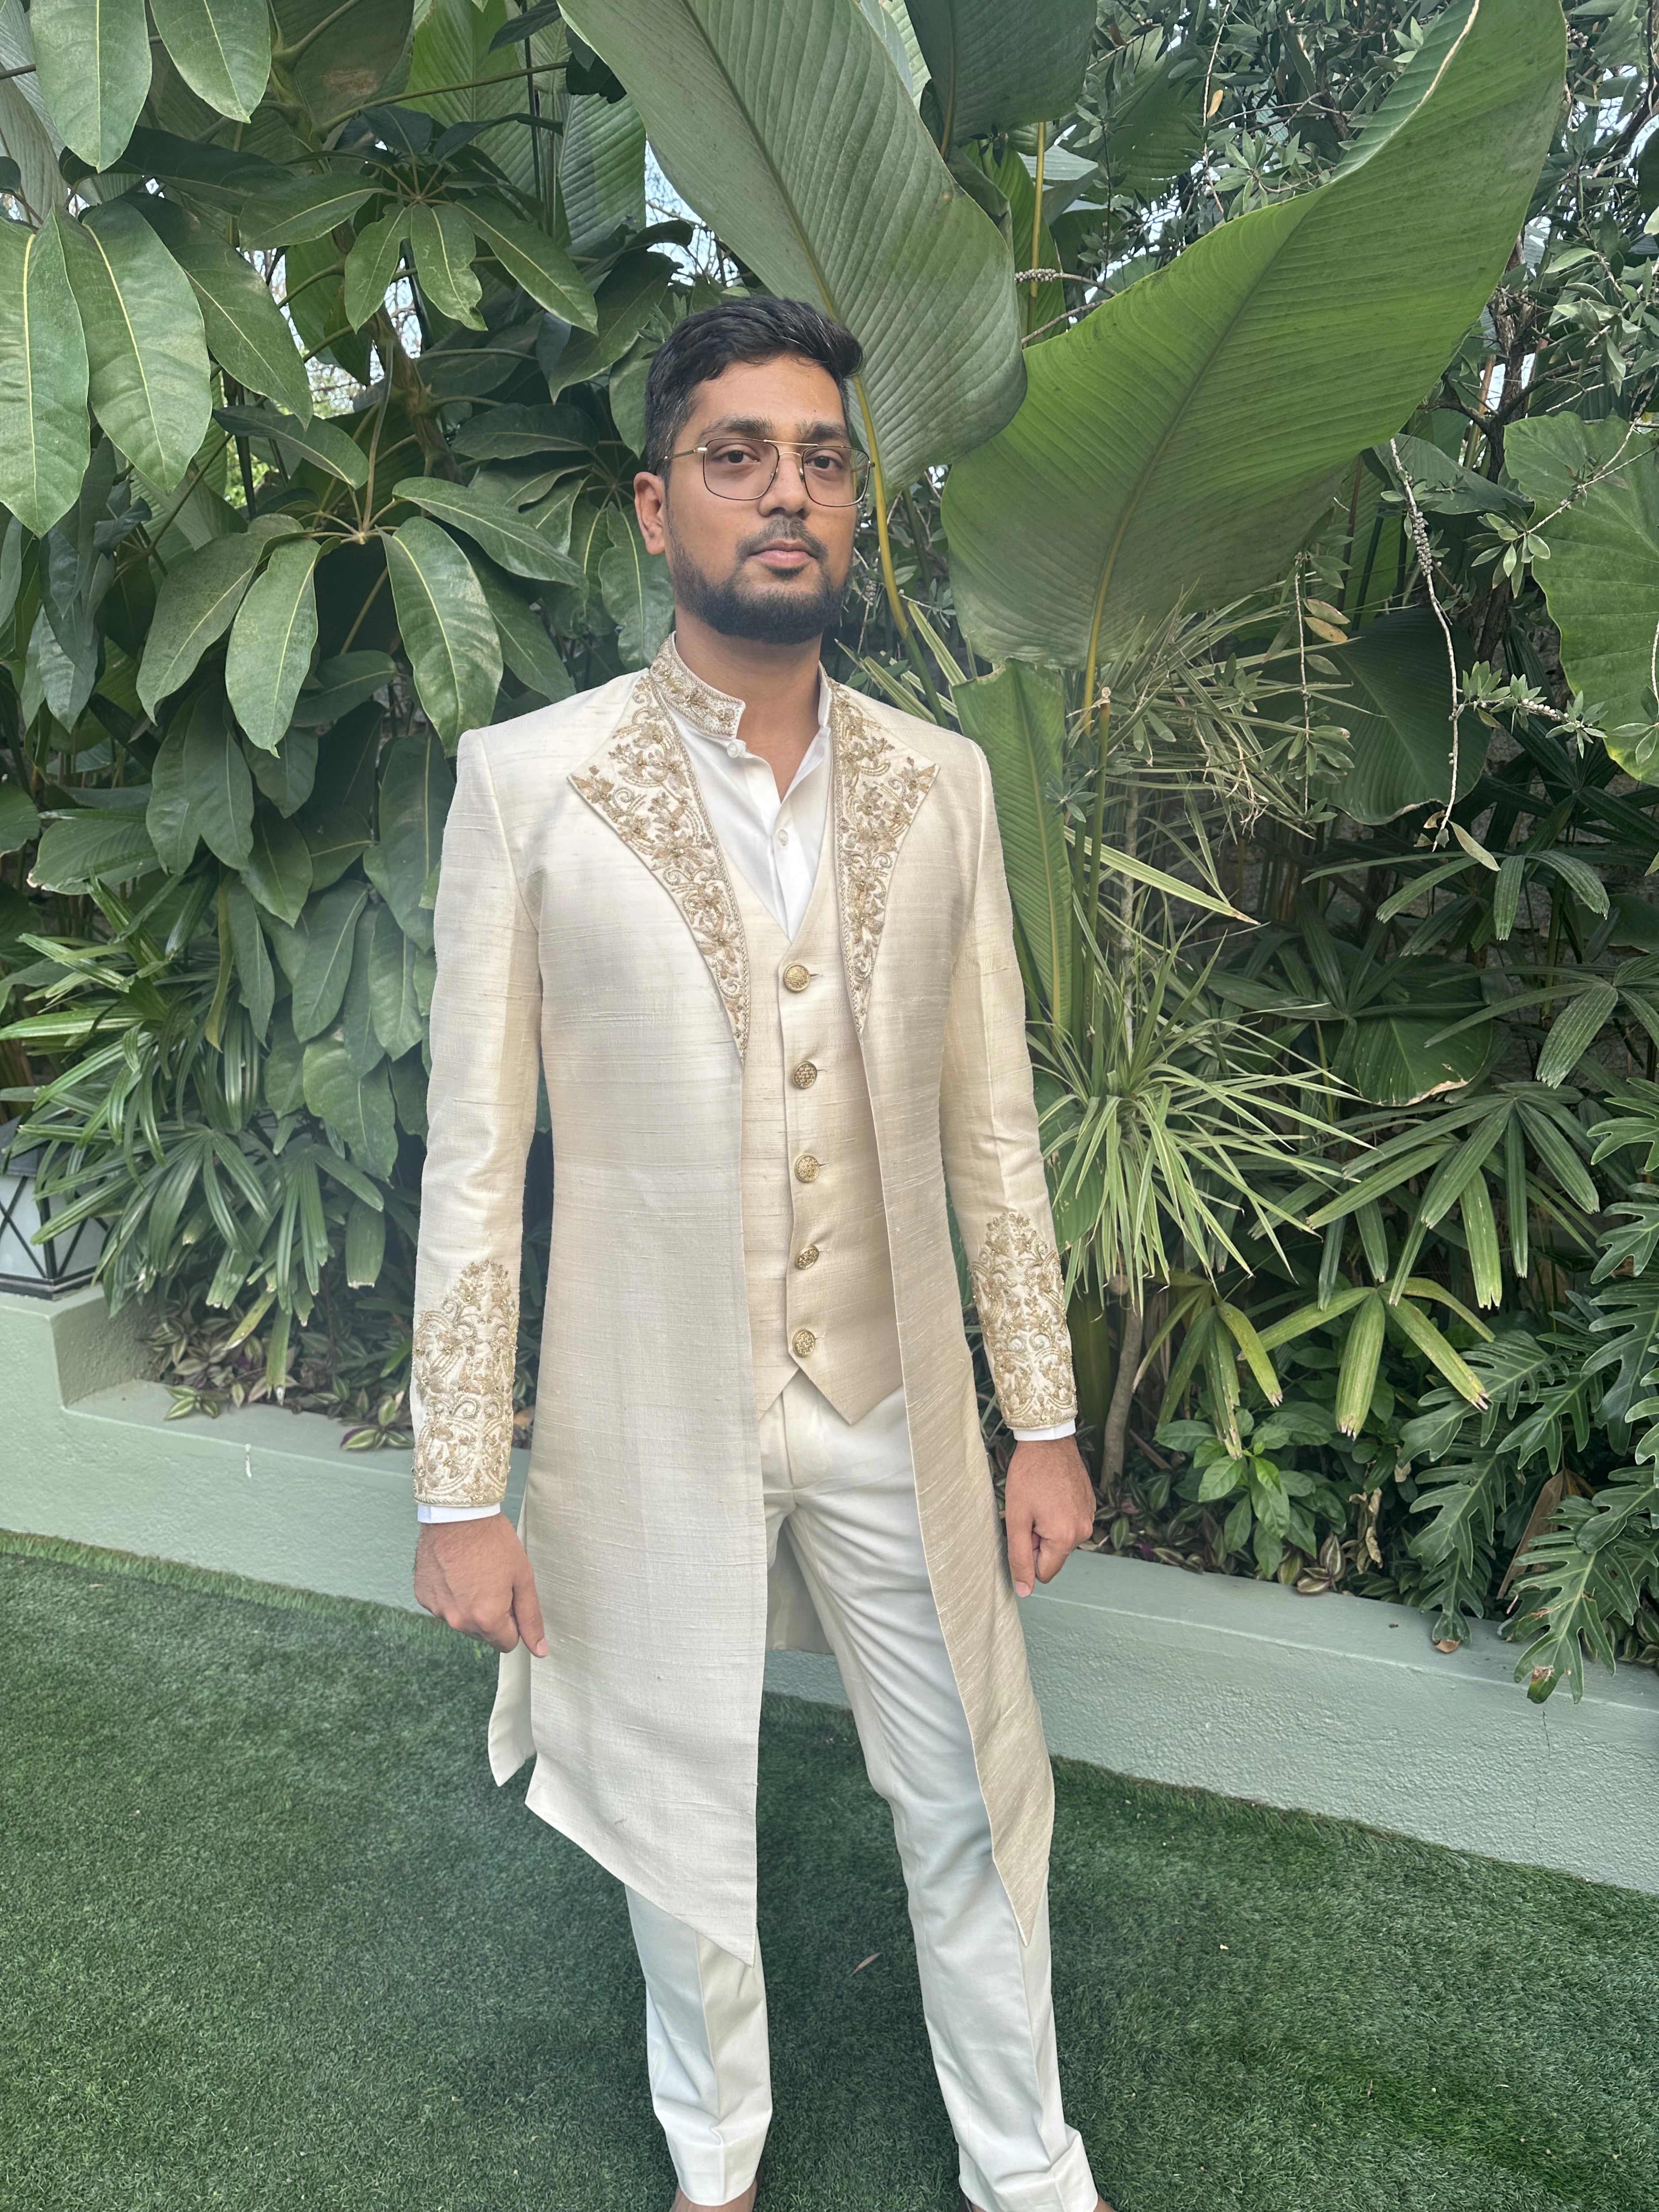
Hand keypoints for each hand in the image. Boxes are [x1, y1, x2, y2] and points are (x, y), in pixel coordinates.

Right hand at [413, 1514, 548, 1655]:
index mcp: (487, 1619)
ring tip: (475, 1572)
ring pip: (462, 1620)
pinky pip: (444, 1605)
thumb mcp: (522, 1576)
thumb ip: (531, 1617)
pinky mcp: (423, 1596)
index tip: (511, 1597)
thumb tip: (539, 1649)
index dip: (513, 1621)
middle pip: (484, 1633)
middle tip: (494, 1580)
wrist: (457, 1514)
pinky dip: (451, 1594)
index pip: (507, 1643)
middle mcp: (459, 1620)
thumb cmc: (491, 1540)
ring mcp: (438, 1609)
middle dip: (492, 1614)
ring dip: (470, 1605)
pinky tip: (457, 1571)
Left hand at [1003, 1437, 1096, 1598]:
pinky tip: (1050, 1493)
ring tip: (1040, 1500)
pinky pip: (1070, 1523)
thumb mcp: (1016, 1518)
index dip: (1028, 1553)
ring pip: (1060, 1539)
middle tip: (1030, 1511)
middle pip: (1052, 1555)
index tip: (1024, 1527)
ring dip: (1046, 1526)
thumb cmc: (1028, 1476)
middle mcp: (1084, 1531)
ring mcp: (1089, 1517)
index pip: (1043, 1572)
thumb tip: (1024, 1591)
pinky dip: (1057, 1514)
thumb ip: (1019, 1558)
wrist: (1048, 1440)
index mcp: (1065, 1538)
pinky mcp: (1090, 1504)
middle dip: (1037, 1539)